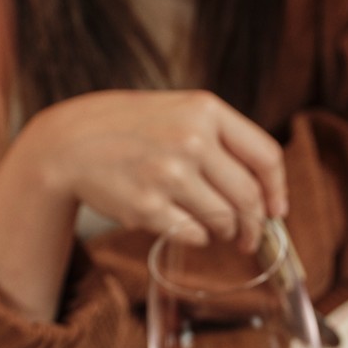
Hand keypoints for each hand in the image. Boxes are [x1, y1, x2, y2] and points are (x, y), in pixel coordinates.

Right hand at [0, 89, 287, 320]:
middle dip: (254, 225)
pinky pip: (193, 235)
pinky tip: (184, 226)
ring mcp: (168, 173)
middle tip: (250, 237)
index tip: (277, 211)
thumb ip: (223, 142)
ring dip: (225, 232)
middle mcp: (190, 138)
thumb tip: (269, 195)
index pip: (266, 156)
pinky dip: (197, 238)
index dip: (277, 191)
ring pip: (223, 220)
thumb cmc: (132, 129)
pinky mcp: (147, 205)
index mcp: (205, 110)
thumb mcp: (180, 112)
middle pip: (248, 198)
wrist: (69, 142)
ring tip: (215, 229)